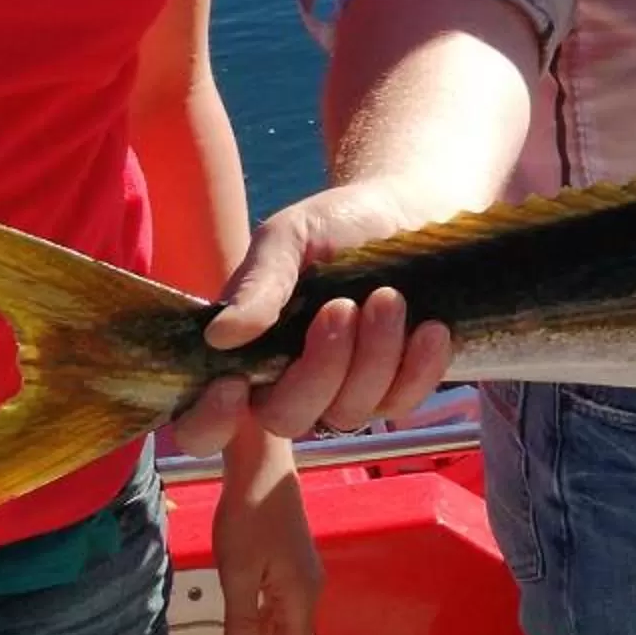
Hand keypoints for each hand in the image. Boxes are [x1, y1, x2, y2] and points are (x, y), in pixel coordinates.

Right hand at [172, 178, 456, 455]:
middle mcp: (288, 384)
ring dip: (373, 356)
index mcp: (246, 353)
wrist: (411, 210)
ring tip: (390, 297)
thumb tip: (219, 336)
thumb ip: (258, 283)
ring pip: (347, 413)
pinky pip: (401, 403)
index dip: (209, 423)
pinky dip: (419, 368)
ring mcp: (345, 392)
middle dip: (320, 368)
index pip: (204, 424)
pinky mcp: (396, 388)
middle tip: (343, 306)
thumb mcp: (291, 238)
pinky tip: (431, 328)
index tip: (234, 385)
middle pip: (286, 419)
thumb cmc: (338, 224)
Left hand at [210, 436, 321, 634]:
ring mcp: (302, 577)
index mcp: (300, 596)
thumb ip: (241, 622)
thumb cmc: (249, 516)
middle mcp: (309, 591)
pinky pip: (281, 608)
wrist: (262, 468)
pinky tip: (246, 634)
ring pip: (286, 626)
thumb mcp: (238, 572)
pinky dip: (265, 627)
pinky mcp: (291, 565)